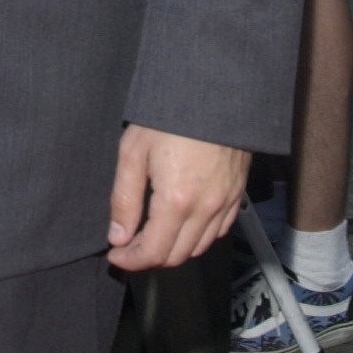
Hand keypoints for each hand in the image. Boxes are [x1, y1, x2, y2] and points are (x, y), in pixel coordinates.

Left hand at [106, 128, 249, 273]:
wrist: (214, 92)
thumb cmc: (170, 117)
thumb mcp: (133, 153)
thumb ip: (124, 200)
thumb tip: (118, 236)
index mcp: (176, 201)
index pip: (153, 252)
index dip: (130, 260)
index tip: (115, 255)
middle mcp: (205, 209)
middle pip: (177, 256)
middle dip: (149, 258)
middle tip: (129, 246)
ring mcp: (226, 203)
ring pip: (199, 247)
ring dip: (174, 249)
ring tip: (152, 235)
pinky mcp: (237, 194)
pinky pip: (218, 231)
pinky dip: (198, 237)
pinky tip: (182, 224)